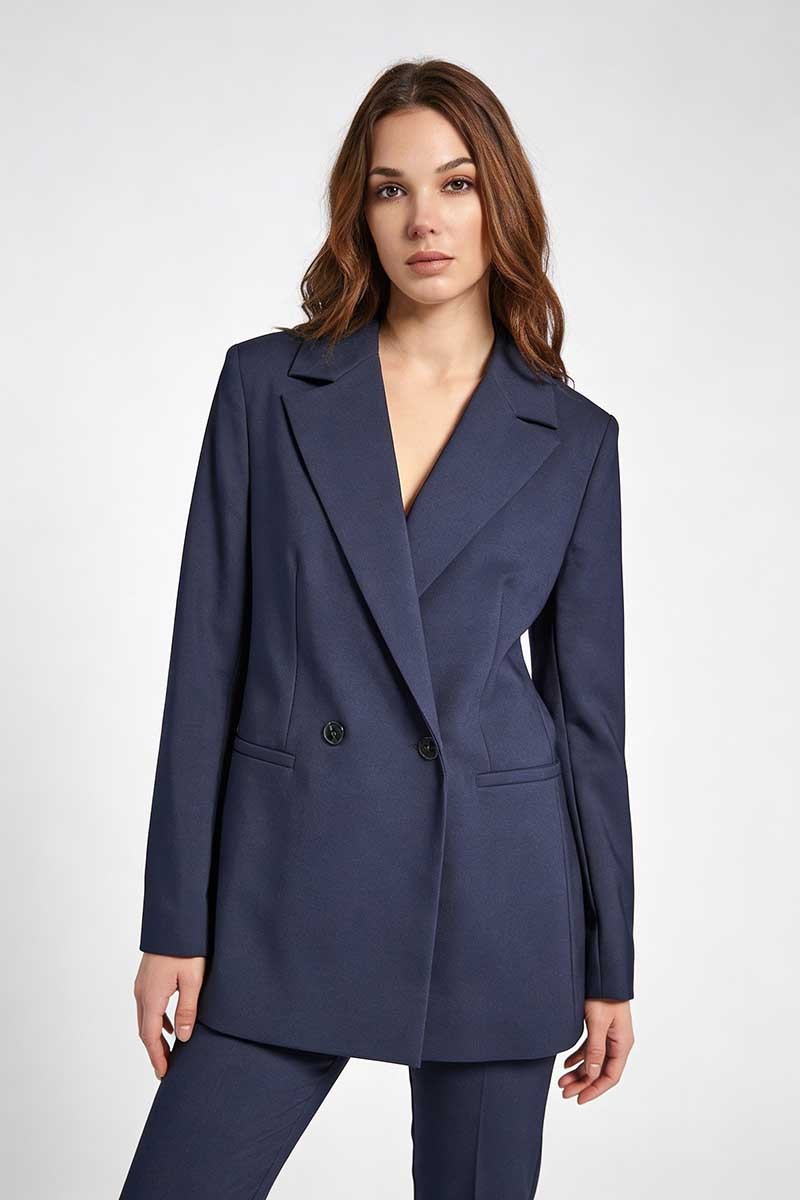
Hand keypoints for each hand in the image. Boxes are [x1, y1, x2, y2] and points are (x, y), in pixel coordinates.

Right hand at [133, 953, 205, 1079]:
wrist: (175, 919)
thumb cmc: (186, 947)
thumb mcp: (192, 980)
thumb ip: (187, 1011)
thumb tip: (183, 1039)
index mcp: (151, 996)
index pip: (150, 1036)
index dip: (157, 1057)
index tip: (163, 1074)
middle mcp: (142, 992)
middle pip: (144, 1030)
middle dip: (154, 1051)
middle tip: (165, 1069)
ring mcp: (143, 983)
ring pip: (145, 1018)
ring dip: (155, 1036)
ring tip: (168, 1051)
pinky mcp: (148, 976)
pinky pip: (148, 1005)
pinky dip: (156, 1021)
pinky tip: (169, 1025)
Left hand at [557, 999, 633, 1102]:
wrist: (603, 974)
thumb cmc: (604, 995)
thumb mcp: (598, 1023)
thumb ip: (595, 1049)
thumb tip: (592, 1074)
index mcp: (622, 1044)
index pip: (610, 1076)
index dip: (595, 1090)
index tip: (579, 1099)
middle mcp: (617, 1042)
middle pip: (600, 1071)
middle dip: (582, 1083)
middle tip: (564, 1092)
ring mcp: (609, 1035)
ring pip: (593, 1061)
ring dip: (578, 1071)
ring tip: (561, 1080)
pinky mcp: (600, 1028)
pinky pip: (590, 1048)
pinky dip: (578, 1057)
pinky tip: (566, 1063)